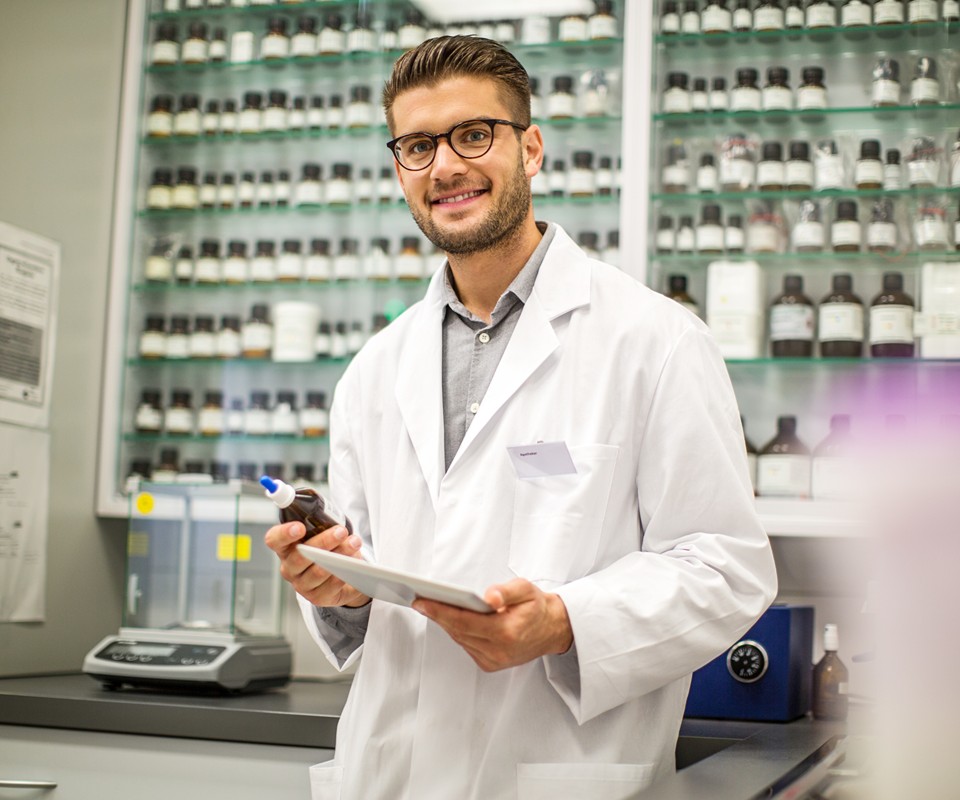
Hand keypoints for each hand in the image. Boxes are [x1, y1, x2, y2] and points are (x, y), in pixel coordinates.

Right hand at [264, 522, 370, 607]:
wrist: (339, 573)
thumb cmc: (326, 547)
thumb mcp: (320, 532)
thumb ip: (321, 524)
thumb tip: (335, 521)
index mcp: (285, 547)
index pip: (275, 539)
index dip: (284, 533)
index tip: (300, 527)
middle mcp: (289, 567)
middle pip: (300, 556)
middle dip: (324, 542)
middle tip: (341, 531)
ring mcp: (302, 584)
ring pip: (318, 572)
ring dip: (339, 556)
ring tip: (354, 544)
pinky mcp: (316, 597)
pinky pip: (330, 586)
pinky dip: (344, 574)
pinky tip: (354, 564)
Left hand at [412, 578, 572, 671]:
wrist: (552, 629)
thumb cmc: (536, 607)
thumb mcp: (526, 589)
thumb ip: (506, 591)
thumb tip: (489, 597)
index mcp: (507, 632)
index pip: (464, 621)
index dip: (440, 611)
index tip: (421, 602)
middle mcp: (499, 651)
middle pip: (458, 631)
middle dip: (438, 615)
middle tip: (421, 599)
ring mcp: (494, 661)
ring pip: (460, 639)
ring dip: (446, 623)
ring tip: (431, 606)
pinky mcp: (491, 665)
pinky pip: (467, 646)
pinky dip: (458, 631)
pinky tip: (451, 618)